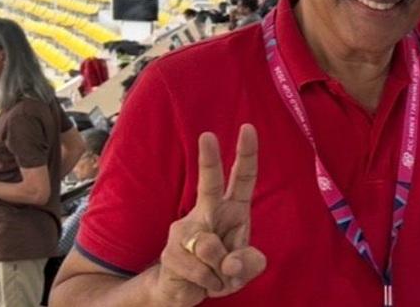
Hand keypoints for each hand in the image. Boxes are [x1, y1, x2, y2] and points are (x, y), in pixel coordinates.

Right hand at [151, 124, 265, 306]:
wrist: (185, 292)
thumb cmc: (221, 271)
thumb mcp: (244, 271)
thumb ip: (248, 264)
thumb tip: (230, 261)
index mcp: (233, 210)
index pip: (242, 179)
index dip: (247, 154)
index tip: (248, 128)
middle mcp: (208, 213)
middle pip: (210, 184)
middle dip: (209, 160)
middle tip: (207, 135)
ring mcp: (186, 231)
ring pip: (208, 246)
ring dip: (219, 271)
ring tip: (216, 275)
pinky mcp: (171, 251)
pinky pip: (199, 269)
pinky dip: (208, 282)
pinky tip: (203, 282)